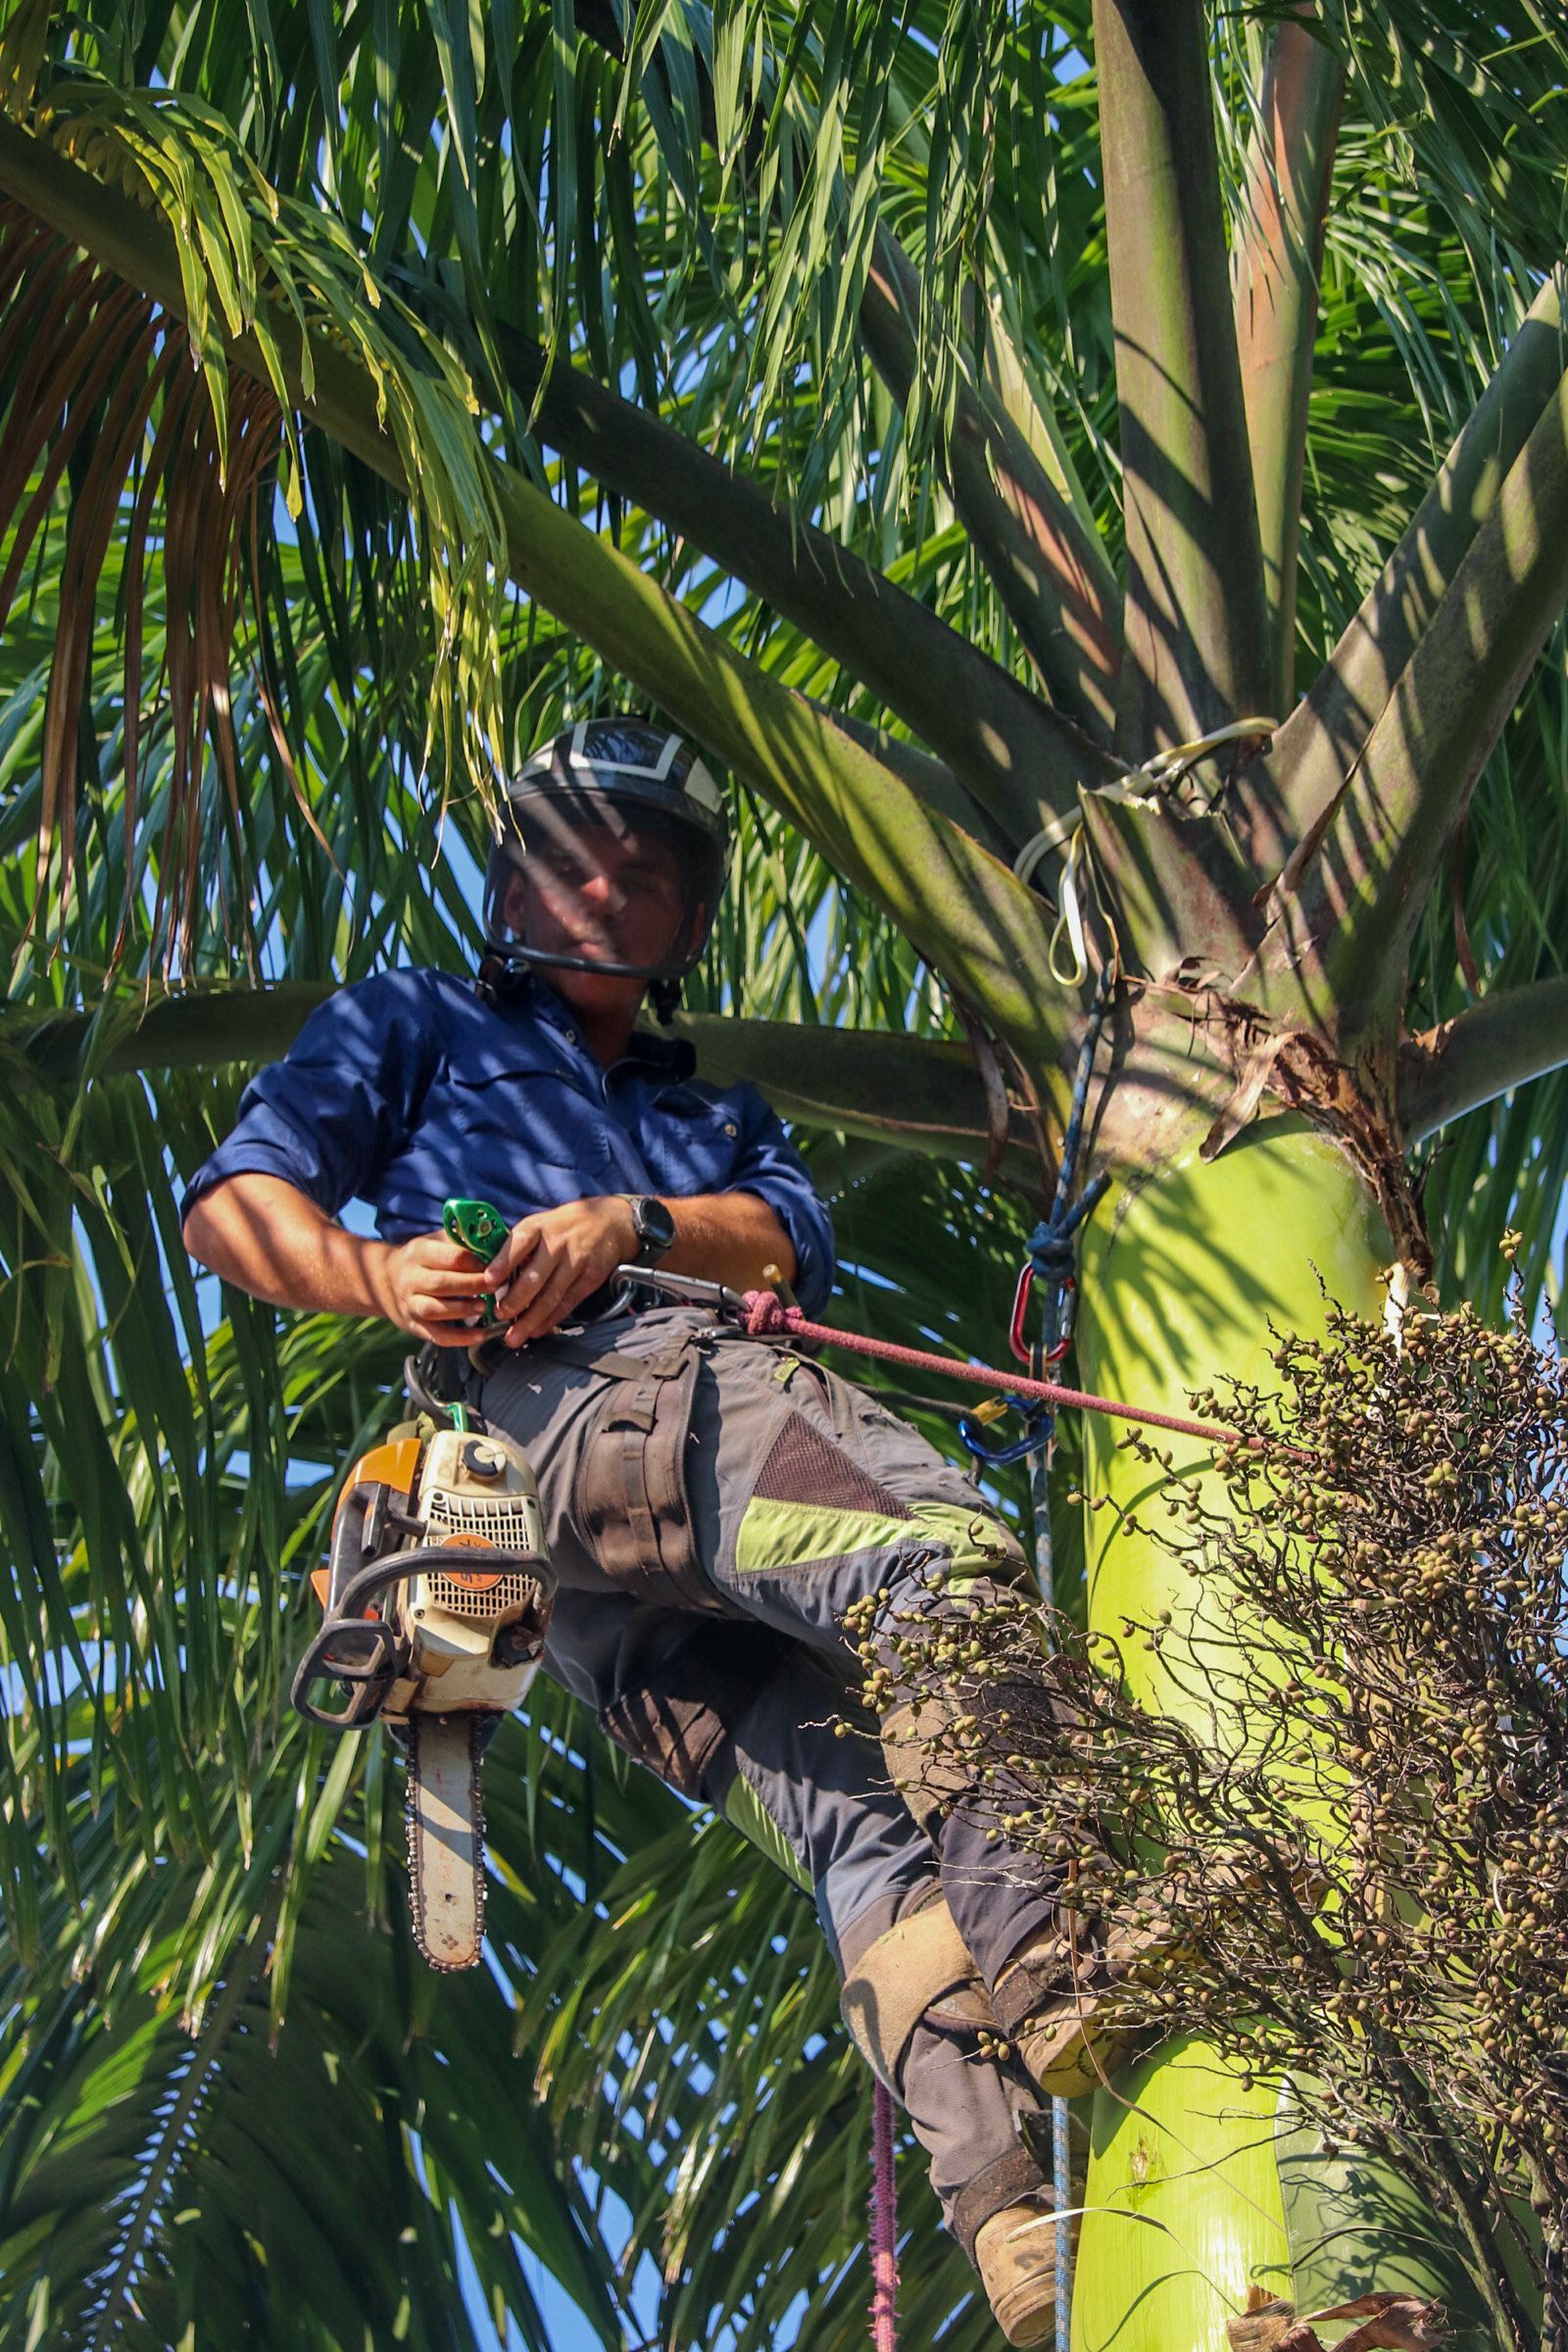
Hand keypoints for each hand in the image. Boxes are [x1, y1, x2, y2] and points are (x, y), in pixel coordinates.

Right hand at [375, 1231, 493, 1346]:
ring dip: (462, 1309)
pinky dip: (459, 1338)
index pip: (450, 1257)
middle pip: (441, 1283)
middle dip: (471, 1285)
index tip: (494, 1267)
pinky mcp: (414, 1325)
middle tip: (494, 1286)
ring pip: (435, 1310)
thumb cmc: (421, 1259)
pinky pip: (436, 1335)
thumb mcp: (435, 1242)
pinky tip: (479, 1335)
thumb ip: (462, 1241)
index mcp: (419, 1252)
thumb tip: (495, 1243)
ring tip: (484, 1308)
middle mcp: (411, 1278)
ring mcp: (410, 1304)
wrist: (383, 1280)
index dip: (475, 1263)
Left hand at [485, 1196, 639, 1345]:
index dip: (502, 1263)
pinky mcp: (591, 1277)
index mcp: (538, 1227)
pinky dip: (550, 1320)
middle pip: (534, 1276)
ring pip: (551, 1295)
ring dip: (530, 1319)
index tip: (488, 1281)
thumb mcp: (540, 1225)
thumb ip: (517, 1248)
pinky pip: (568, 1303)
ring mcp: (576, 1261)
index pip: (518, 1244)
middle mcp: (557, 1243)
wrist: (609, 1222)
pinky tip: (537, 1330)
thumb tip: (491, 1279)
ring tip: (514, 1336)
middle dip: (515, 1300)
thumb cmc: (564, 1227)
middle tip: (499, 1315)